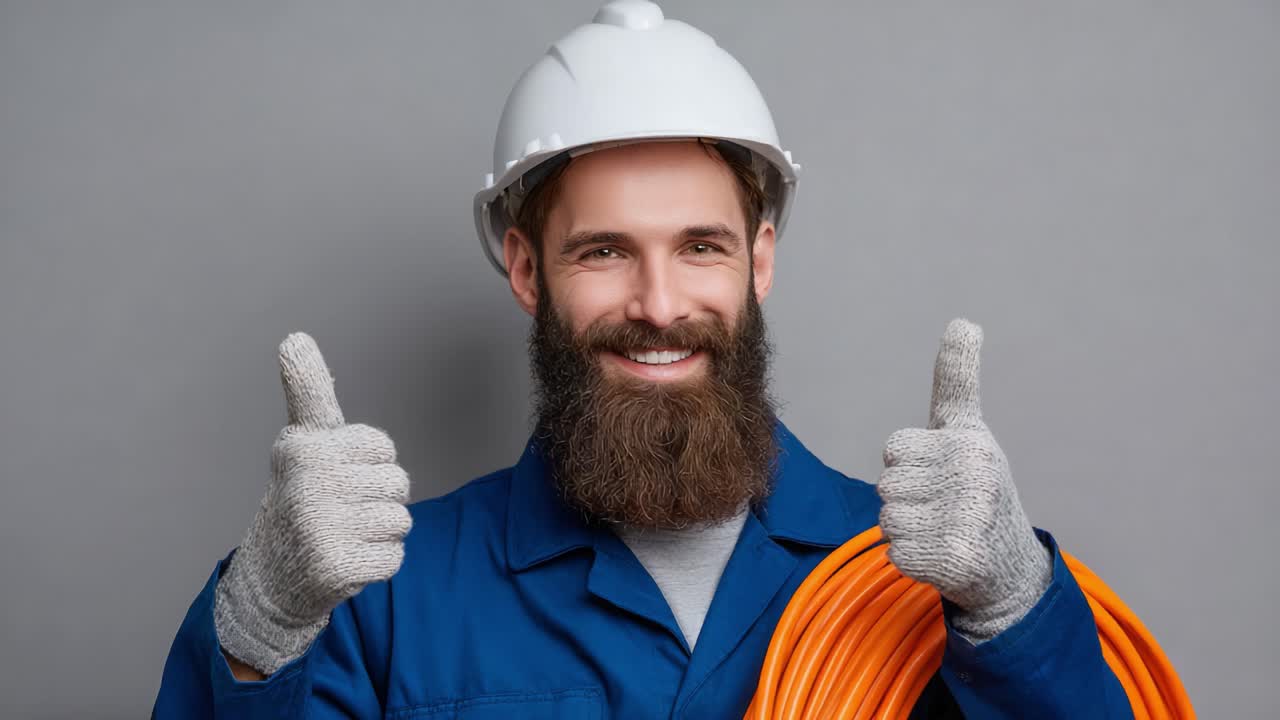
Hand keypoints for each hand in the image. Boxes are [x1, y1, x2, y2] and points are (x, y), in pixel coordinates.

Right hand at [214, 333, 411, 674]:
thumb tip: (294, 336)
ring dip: (378, 532)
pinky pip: (394, 556)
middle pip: (398, 482)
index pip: (383, 447)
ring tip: (342, 535)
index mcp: (302, 446)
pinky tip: (346, 562)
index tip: (334, 474)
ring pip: (400, 520)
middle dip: (378, 498)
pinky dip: (377, 563)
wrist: (271, 577)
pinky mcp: (335, 566)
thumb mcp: (304, 441)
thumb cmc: (302, 496)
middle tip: (339, 510)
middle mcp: (307, 481)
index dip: (368, 463)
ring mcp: (319, 526)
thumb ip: (308, 390)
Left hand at [877, 318, 1049, 642]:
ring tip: (943, 530)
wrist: (1009, 568)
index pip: (893, 448)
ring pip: (888, 520)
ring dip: (906, 531)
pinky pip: (896, 553)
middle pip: (886, 485)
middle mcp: (974, 475)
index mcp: (970, 440)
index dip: (906, 464)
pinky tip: (941, 557)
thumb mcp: (968, 427)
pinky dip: (911, 560)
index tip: (939, 470)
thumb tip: (964, 321)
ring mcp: (969, 518)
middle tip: (942, 507)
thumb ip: (958, 379)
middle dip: (905, 499)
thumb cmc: (977, 489)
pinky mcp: (958, 558)